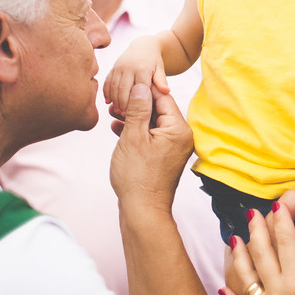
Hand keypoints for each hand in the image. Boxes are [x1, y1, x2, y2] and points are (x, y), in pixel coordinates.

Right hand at [103, 36, 169, 119]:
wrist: (143, 46)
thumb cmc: (154, 61)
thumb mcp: (160, 69)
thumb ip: (161, 80)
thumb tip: (166, 91)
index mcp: (142, 69)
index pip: (138, 89)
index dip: (136, 102)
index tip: (135, 114)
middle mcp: (129, 67)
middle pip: (123, 88)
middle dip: (123, 103)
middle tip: (124, 116)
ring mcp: (119, 67)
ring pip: (114, 86)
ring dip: (114, 100)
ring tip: (116, 111)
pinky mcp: (113, 68)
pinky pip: (107, 81)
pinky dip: (106, 92)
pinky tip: (108, 102)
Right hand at [109, 83, 192, 212]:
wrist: (142, 210)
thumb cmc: (138, 177)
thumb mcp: (133, 137)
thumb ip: (137, 109)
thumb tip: (140, 86)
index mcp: (178, 129)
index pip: (162, 97)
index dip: (143, 90)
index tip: (126, 84)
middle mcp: (181, 136)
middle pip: (158, 109)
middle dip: (137, 104)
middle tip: (117, 101)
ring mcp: (173, 147)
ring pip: (152, 123)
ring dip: (134, 117)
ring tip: (114, 113)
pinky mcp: (164, 156)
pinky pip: (151, 136)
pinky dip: (136, 131)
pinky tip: (117, 128)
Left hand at [223, 191, 294, 289]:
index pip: (286, 241)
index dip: (283, 219)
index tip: (278, 204)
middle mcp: (279, 294)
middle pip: (261, 253)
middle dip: (255, 229)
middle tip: (252, 212)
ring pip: (246, 277)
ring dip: (238, 256)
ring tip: (234, 238)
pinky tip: (224, 285)